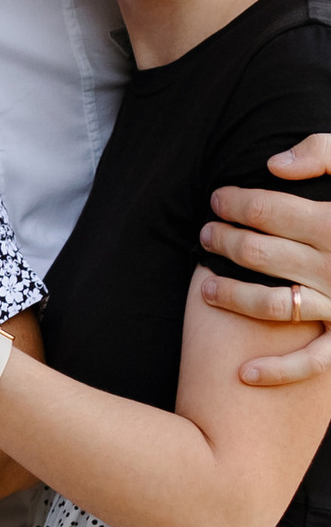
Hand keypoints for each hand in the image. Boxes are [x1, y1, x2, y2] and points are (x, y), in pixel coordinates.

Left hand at [201, 137, 330, 383]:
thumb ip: (324, 152)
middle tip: (206, 235)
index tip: (218, 199)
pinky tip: (244, 373)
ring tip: (206, 285)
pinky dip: (280, 371)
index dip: (234, 202)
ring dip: (232, 296)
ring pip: (271, 304)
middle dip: (224, 242)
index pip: (266, 210)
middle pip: (259, 254)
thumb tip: (274, 166)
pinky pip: (316, 361)